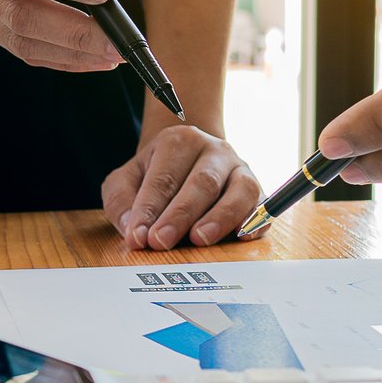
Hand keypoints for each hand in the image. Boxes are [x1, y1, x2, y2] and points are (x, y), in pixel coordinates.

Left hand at [103, 125, 261, 248]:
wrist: (188, 160)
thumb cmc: (154, 174)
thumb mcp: (125, 181)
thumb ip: (120, 202)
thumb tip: (132, 229)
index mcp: (179, 141)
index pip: (164, 178)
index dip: (149, 209)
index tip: (138, 236)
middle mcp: (214, 151)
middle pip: (201, 183)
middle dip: (180, 215)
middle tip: (161, 241)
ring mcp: (240, 169)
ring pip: (238, 191)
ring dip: (220, 217)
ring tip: (200, 239)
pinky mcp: (257, 191)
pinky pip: (261, 205)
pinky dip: (254, 221)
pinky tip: (242, 237)